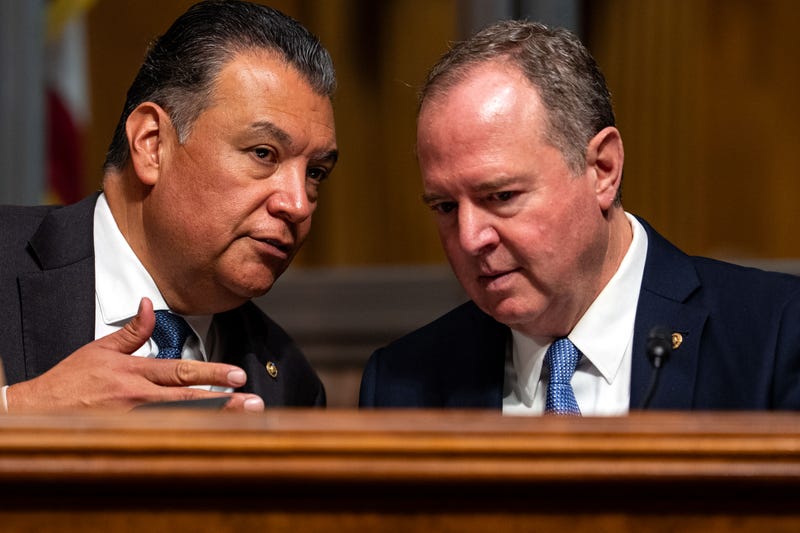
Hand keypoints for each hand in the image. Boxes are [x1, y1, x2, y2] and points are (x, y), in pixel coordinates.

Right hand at [5, 298, 264, 412]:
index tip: (238, 375)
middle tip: (252, 401)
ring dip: (214, 419)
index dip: (211, 374)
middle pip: (188, 398)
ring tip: (243, 419)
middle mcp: (137, 396)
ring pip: (181, 420)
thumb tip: (149, 305)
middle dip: (224, 400)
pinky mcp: (128, 434)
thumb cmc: (71, 380)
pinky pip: (165, 435)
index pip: (181, 371)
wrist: (38, 411)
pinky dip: (189, 434)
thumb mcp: (101, 348)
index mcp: (134, 371)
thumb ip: (132, 331)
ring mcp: (133, 419)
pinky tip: (212, 435)